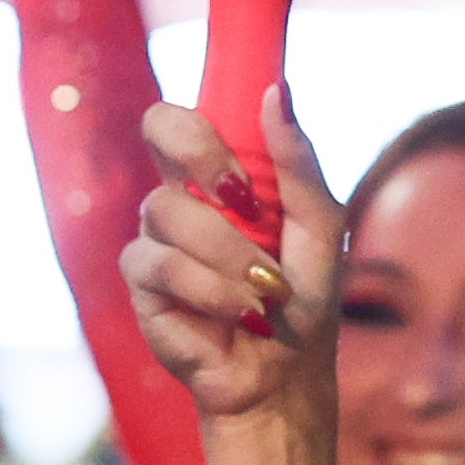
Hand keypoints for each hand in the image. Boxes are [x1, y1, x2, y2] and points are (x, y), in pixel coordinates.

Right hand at [117, 97, 338, 429]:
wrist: (286, 374)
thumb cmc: (306, 300)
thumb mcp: (321, 226)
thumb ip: (299, 162)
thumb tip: (278, 90)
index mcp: (220, 176)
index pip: (186, 114)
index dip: (203, 117)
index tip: (246, 159)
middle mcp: (182, 197)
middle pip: (157, 126)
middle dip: (202, 155)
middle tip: (242, 197)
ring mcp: (157, 238)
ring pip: (170, 210)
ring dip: (230, 254)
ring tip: (267, 292)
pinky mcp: (143, 284)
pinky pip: (162, 263)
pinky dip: (212, 290)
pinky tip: (243, 314)